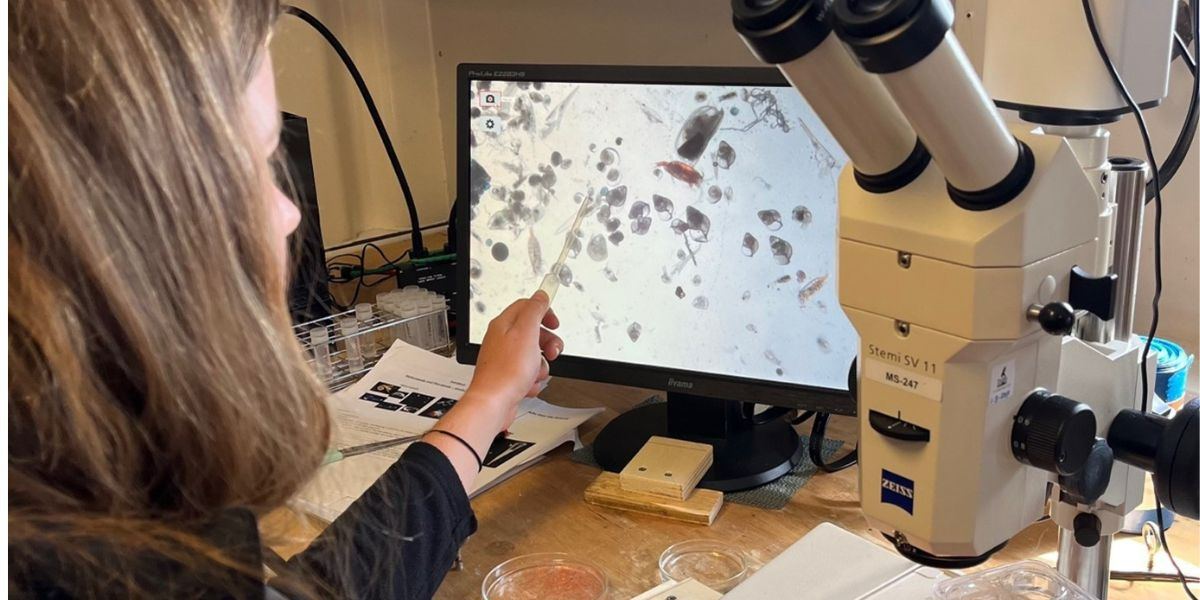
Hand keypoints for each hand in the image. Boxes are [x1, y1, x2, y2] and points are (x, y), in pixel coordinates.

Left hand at [466, 291, 562, 426]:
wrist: (494, 403)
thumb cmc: (506, 371)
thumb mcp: (526, 332)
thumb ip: (535, 310)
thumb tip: (540, 295)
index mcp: (504, 324)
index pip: (527, 307)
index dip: (545, 312)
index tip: (555, 323)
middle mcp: (502, 340)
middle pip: (534, 333)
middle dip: (548, 344)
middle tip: (552, 352)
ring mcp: (505, 359)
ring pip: (534, 356)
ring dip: (541, 366)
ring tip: (535, 373)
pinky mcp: (508, 376)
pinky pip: (529, 373)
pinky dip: (533, 380)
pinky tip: (527, 384)